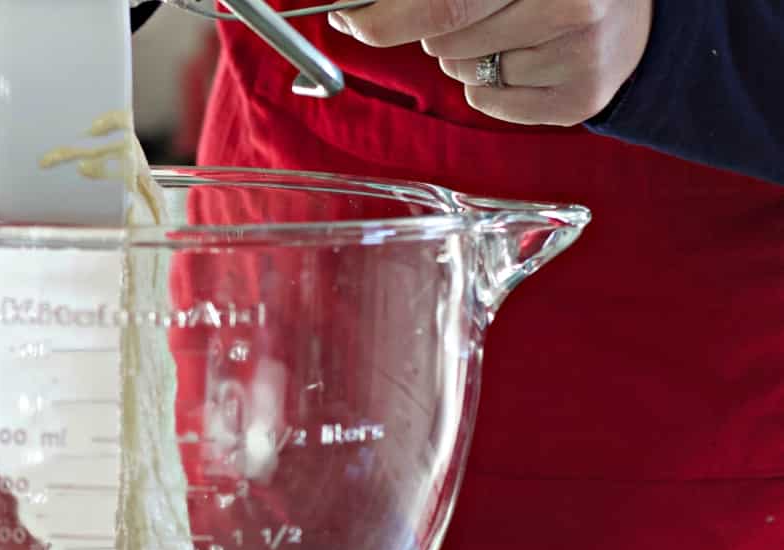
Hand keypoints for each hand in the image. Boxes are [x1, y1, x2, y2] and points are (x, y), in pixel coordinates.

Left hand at [329, 0, 653, 125]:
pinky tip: (523, 59)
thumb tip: (361, 10)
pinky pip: (490, 103)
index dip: (385, 15)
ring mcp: (579, 54)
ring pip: (464, 72)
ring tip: (507, 29)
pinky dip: (490, 86)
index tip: (350, 17)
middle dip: (432, 28)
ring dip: (464, 55)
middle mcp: (572, 1)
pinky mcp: (579, 99)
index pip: (443, 0)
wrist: (635, 10)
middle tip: (463, 12)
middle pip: (446, 38)